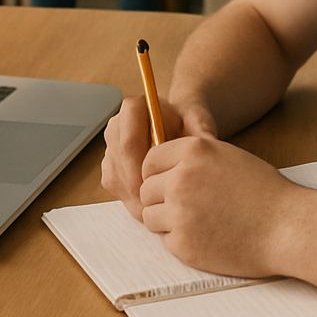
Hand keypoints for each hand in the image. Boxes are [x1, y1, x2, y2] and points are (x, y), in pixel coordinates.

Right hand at [102, 95, 216, 219]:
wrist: (180, 128)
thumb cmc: (189, 124)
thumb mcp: (198, 123)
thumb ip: (200, 129)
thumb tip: (206, 141)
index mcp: (134, 109)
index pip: (128, 140)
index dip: (140, 166)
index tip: (156, 183)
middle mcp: (117, 126)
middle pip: (119, 162)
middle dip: (137, 187)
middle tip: (158, 205)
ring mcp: (110, 148)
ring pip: (116, 178)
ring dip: (135, 198)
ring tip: (162, 207)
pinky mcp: (110, 168)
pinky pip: (117, 190)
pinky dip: (134, 202)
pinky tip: (156, 205)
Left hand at [139, 136, 299, 278]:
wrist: (287, 227)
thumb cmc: (264, 192)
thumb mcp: (226, 157)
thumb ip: (192, 159)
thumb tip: (161, 167)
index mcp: (192, 150)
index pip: (149, 160)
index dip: (157, 174)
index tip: (170, 184)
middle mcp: (180, 178)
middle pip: (145, 190)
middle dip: (160, 199)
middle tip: (186, 207)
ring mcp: (179, 212)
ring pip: (149, 216)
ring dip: (166, 221)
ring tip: (197, 222)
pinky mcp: (183, 243)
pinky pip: (165, 240)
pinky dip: (181, 241)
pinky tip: (206, 237)